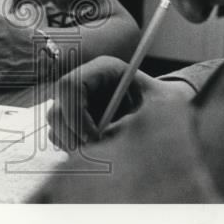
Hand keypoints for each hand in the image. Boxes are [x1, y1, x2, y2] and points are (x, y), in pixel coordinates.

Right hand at [32, 93, 220, 202]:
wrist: (167, 114)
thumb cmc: (165, 106)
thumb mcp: (156, 111)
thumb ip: (127, 124)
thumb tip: (99, 142)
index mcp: (102, 69)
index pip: (70, 85)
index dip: (77, 114)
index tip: (95, 139)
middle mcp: (84, 82)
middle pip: (57, 109)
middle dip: (73, 136)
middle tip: (95, 154)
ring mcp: (76, 102)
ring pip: (55, 125)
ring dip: (72, 144)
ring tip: (101, 153)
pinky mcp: (74, 119)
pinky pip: (59, 136)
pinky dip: (73, 148)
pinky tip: (96, 151)